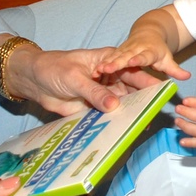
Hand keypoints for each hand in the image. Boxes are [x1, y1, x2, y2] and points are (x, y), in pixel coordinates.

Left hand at [11, 46, 163, 114]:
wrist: (32, 79)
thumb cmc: (53, 68)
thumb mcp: (74, 77)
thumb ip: (94, 92)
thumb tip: (115, 105)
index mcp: (109, 62)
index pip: (133, 71)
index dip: (149, 81)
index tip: (163, 93)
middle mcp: (110, 78)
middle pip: (132, 91)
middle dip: (143, 102)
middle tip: (155, 115)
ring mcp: (102, 94)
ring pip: (122, 105)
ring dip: (130, 115)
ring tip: (142, 127)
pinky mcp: (93, 109)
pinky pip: (107, 117)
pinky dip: (115, 124)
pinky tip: (124, 133)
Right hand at [94, 32, 189, 80]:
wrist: (147, 31)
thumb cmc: (157, 49)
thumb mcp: (167, 58)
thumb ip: (175, 69)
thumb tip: (187, 77)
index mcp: (148, 51)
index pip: (143, 56)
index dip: (137, 59)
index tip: (132, 61)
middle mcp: (134, 49)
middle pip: (124, 56)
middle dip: (115, 62)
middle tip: (106, 68)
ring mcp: (124, 50)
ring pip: (113, 57)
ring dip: (105, 64)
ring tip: (97, 71)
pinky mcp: (117, 52)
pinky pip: (108, 58)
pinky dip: (101, 64)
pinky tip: (93, 71)